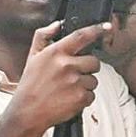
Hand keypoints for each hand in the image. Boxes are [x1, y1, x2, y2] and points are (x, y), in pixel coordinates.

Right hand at [0, 20, 109, 136]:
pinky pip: (92, 95)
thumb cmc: (30, 85)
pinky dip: (84, 99)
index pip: (81, 36)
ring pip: (94, 80)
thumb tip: (57, 24)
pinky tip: (69, 99)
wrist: (27, 112)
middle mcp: (66, 65)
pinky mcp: (81, 97)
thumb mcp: (32, 57)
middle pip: (94, 61)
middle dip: (88, 69)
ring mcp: (75, 82)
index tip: (107, 27)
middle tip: (73, 76)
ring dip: (85, 85)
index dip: (97, 29)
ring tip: (67, 89)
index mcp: (55, 52)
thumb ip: (43, 36)